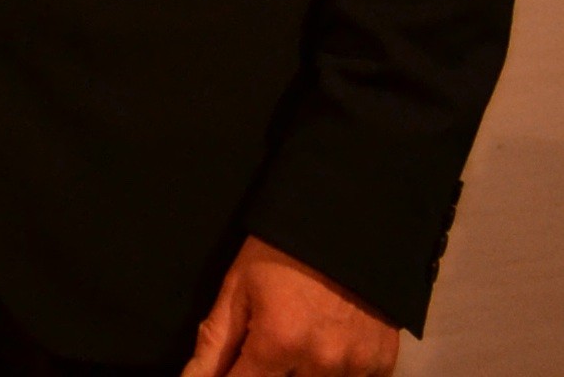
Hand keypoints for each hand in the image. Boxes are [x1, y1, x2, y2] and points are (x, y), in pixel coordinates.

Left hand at [181, 238, 398, 376]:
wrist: (343, 233)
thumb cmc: (279, 256)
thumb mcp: (237, 289)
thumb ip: (215, 342)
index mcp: (279, 342)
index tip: (233, 365)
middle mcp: (320, 362)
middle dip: (266, 371)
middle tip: (265, 344)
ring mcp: (356, 367)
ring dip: (299, 373)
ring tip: (296, 338)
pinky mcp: (381, 365)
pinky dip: (334, 373)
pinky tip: (324, 348)